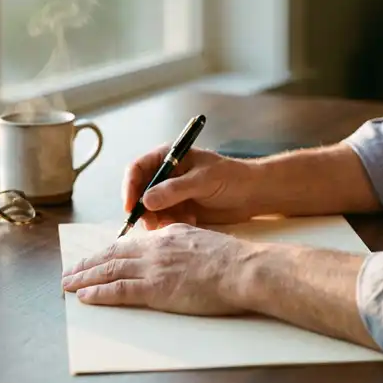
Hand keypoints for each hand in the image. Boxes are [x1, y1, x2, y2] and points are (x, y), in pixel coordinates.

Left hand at [61, 223, 248, 314]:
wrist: (242, 269)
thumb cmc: (232, 259)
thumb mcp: (203, 240)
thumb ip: (183, 243)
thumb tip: (174, 250)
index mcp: (168, 235)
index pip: (131, 243)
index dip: (109, 252)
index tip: (95, 258)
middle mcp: (156, 248)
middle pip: (113, 255)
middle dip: (88, 264)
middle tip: (70, 271)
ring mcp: (154, 268)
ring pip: (110, 270)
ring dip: (84, 278)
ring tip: (67, 284)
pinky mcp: (156, 289)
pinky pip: (119, 290)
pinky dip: (99, 293)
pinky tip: (84, 296)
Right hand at [121, 145, 262, 229]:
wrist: (253, 194)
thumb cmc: (231, 178)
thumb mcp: (203, 180)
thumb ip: (174, 190)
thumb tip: (145, 200)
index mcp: (168, 157)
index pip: (137, 169)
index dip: (129, 187)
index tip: (131, 207)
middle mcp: (166, 175)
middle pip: (140, 193)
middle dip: (144, 209)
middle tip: (154, 224)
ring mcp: (172, 193)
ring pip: (151, 210)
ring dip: (160, 219)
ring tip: (182, 221)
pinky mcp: (180, 210)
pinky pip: (165, 220)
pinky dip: (173, 224)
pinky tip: (192, 222)